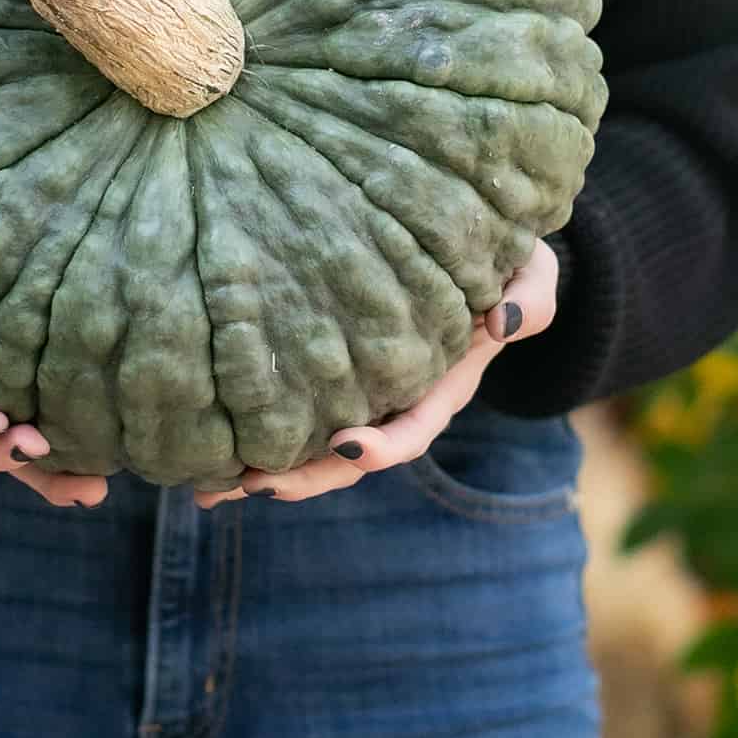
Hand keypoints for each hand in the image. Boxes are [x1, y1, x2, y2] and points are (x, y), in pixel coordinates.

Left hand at [194, 239, 558, 507]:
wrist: (480, 251)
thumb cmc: (508, 260)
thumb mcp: (533, 274)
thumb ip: (530, 298)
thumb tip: (503, 322)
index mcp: (444, 386)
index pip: (412, 429)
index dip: (383, 446)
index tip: (345, 445)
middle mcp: (400, 401)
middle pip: (350, 458)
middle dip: (302, 477)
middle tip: (248, 482)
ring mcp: (365, 395)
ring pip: (314, 448)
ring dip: (265, 470)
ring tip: (208, 486)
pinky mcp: (331, 376)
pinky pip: (292, 413)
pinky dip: (252, 435)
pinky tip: (204, 449)